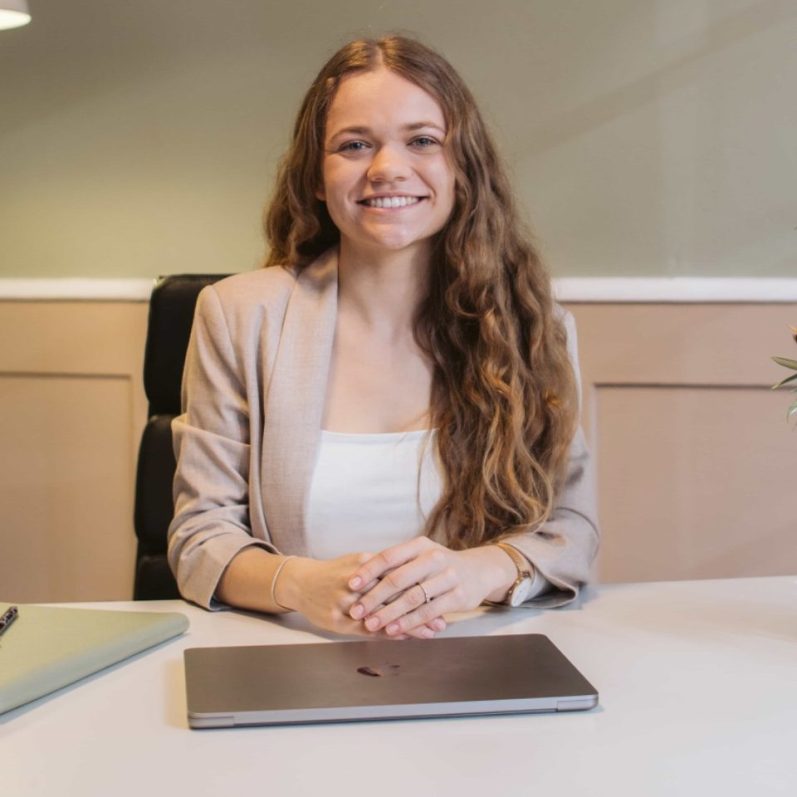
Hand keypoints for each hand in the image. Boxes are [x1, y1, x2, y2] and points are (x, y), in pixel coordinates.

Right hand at [276, 552, 445, 638]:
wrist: (301, 583)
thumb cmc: (335, 572)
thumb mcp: (358, 562)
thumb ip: (383, 567)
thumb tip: (416, 570)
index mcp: (364, 563)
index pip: (399, 574)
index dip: (422, 585)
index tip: (442, 593)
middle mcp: (356, 583)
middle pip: (395, 596)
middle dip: (420, 609)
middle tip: (442, 619)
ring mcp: (346, 603)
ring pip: (384, 616)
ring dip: (409, 625)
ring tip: (431, 631)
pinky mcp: (338, 621)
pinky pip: (368, 630)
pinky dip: (389, 634)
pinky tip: (405, 638)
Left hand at [346, 537, 515, 637]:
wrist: (479, 570)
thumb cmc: (439, 566)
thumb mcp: (420, 556)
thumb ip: (395, 565)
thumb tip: (359, 578)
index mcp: (420, 545)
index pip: (389, 556)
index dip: (368, 570)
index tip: (350, 584)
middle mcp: (434, 557)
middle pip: (397, 578)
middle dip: (373, 597)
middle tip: (355, 611)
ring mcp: (448, 577)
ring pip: (412, 597)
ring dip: (388, 613)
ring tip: (371, 624)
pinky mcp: (458, 596)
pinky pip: (428, 611)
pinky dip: (408, 622)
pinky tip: (393, 630)